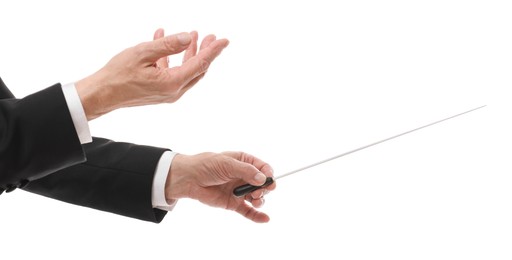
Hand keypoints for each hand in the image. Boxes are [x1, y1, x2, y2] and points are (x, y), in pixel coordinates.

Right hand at [76, 28, 228, 119]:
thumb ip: (167, 45)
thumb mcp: (143, 53)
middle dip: (205, 51)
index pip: (200, 64)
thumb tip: (188, 37)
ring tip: (192, 36)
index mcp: (173, 83)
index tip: (224, 40)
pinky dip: (171, 58)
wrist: (102, 95)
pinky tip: (163, 40)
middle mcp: (174, 91)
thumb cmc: (118, 75)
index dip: (213, 50)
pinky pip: (172, 73)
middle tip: (210, 36)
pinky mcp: (160, 92)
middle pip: (197, 69)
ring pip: (186, 71)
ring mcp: (168, 93)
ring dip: (189, 53)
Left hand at [166, 152, 275, 222]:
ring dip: (260, 201)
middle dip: (264, 189)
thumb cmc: (206, 165)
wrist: (188, 179)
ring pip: (257, 198)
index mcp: (244, 162)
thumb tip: (262, 179)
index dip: (268, 174)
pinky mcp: (233, 203)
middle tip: (256, 192)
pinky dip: (257, 216)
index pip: (263, 168)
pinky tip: (265, 219)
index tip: (269, 180)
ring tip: (254, 201)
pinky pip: (248, 211)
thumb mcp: (227, 164)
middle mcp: (244, 177)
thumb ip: (246, 171)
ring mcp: (239, 191)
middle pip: (262, 184)